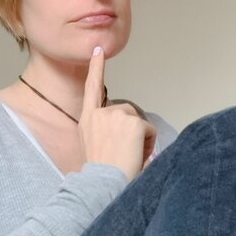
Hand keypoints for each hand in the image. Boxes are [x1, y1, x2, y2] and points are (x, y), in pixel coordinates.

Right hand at [78, 47, 156, 181]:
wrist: (101, 185)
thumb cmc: (99, 175)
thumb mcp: (92, 148)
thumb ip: (101, 132)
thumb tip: (122, 133)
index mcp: (87, 120)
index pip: (92, 89)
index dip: (96, 69)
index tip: (98, 51)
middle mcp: (100, 114)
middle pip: (125, 113)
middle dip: (130, 132)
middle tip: (122, 155)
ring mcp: (116, 115)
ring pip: (138, 122)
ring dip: (139, 139)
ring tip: (128, 158)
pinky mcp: (132, 122)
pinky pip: (148, 130)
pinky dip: (147, 144)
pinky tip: (136, 156)